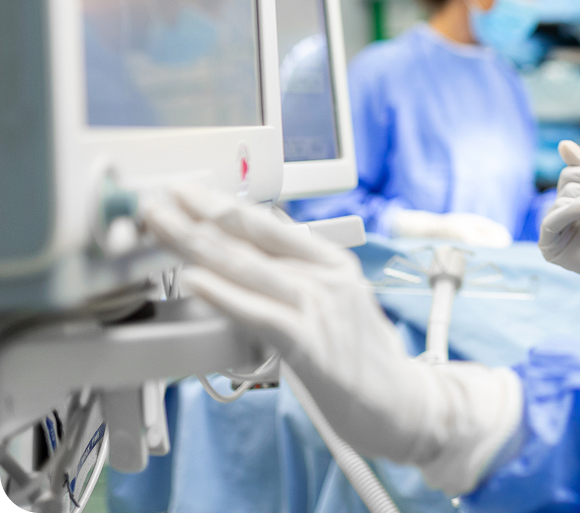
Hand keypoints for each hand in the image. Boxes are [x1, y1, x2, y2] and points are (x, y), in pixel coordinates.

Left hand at [141, 185, 521, 494]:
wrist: (402, 404)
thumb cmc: (361, 360)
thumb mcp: (333, 305)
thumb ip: (295, 282)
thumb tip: (247, 263)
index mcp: (332, 261)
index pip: (267, 223)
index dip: (221, 205)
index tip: (186, 193)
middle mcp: (326, 276)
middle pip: (250, 238)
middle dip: (198, 216)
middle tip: (158, 198)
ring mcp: (320, 307)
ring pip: (247, 267)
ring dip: (197, 244)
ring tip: (163, 225)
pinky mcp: (310, 344)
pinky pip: (259, 313)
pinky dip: (225, 295)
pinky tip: (197, 281)